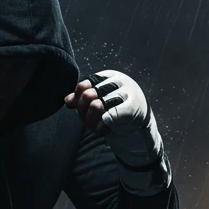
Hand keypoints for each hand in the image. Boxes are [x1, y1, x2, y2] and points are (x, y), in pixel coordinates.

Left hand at [65, 69, 170, 194]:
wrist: (141, 123)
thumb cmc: (117, 110)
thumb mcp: (99, 101)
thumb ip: (82, 99)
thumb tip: (67, 101)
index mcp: (109, 77)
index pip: (84, 86)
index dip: (78, 100)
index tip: (81, 110)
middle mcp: (117, 82)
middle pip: (88, 95)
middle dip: (82, 112)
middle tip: (87, 121)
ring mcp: (125, 94)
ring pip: (96, 106)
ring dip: (91, 121)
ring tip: (95, 127)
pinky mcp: (132, 108)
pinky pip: (109, 116)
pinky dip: (101, 126)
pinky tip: (102, 131)